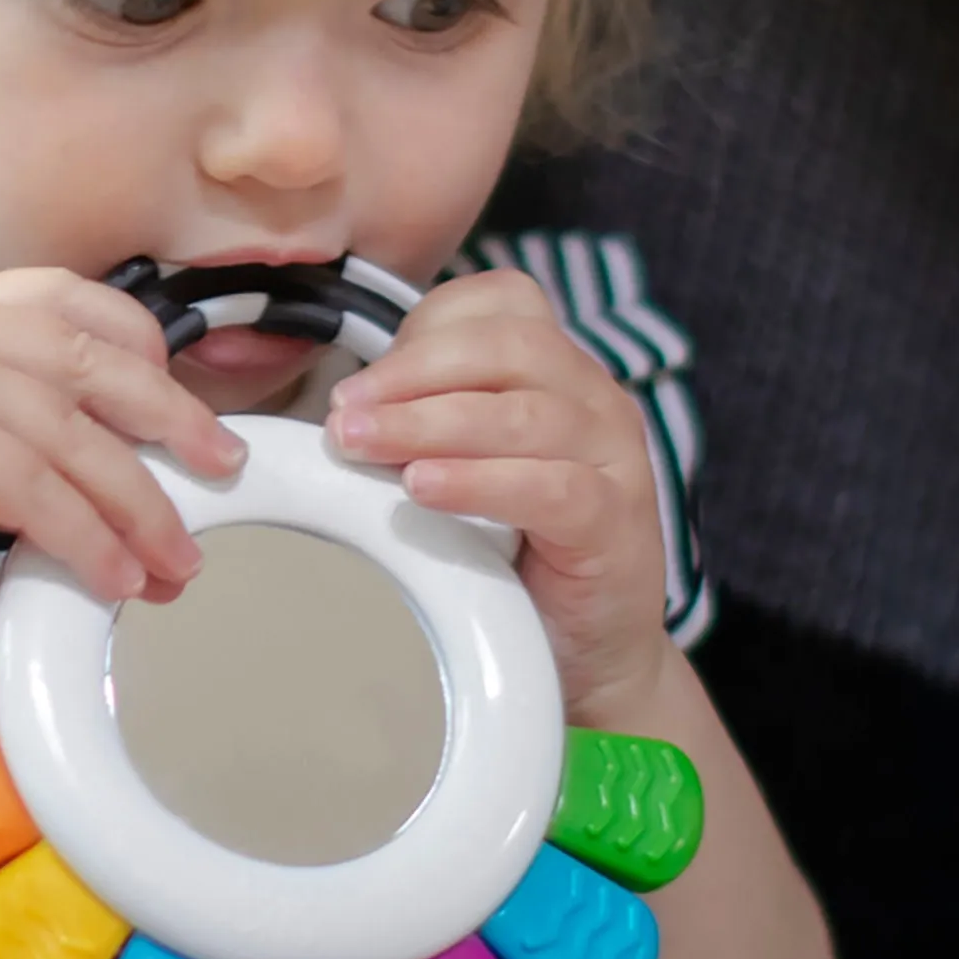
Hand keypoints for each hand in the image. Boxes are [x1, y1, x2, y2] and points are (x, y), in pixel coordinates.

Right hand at [0, 269, 241, 622]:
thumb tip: (107, 444)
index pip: (74, 301)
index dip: (143, 346)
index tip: (184, 395)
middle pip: (99, 368)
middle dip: (174, 424)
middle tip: (224, 468)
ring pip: (81, 445)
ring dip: (141, 511)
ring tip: (176, 560)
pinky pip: (44, 497)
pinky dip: (90, 543)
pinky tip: (115, 578)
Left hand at [327, 267, 668, 719]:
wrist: (593, 656)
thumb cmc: (521, 558)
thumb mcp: (473, 472)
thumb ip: (429, 429)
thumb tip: (340, 409)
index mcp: (561, 373)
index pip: (507, 302)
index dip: (430, 326)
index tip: (364, 379)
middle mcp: (596, 400)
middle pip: (512, 345)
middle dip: (413, 373)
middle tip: (344, 416)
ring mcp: (616, 459)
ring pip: (527, 412)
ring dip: (430, 423)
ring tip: (363, 445)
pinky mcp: (617, 523)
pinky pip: (553, 486)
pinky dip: (482, 481)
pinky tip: (425, 489)